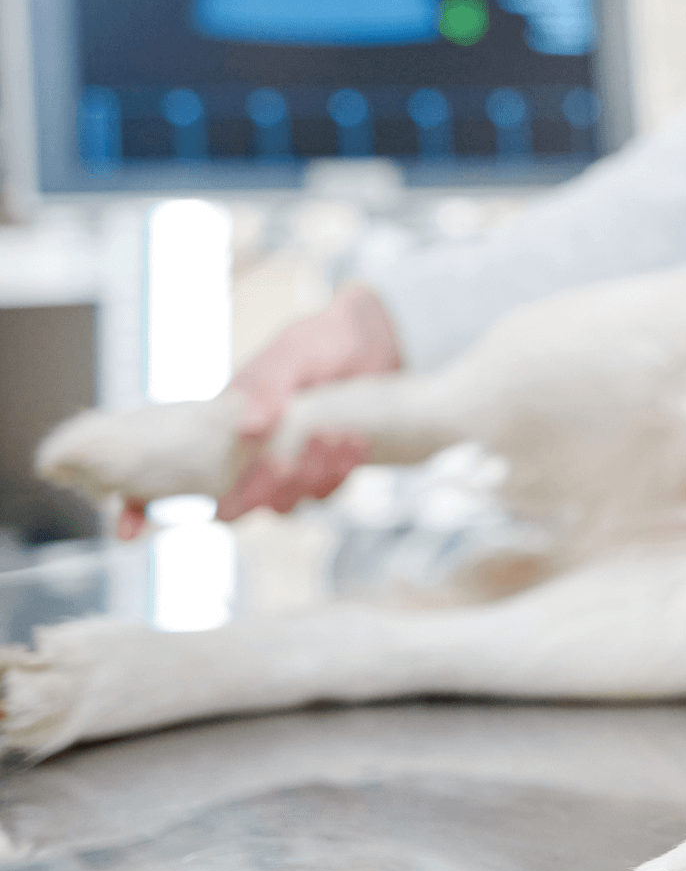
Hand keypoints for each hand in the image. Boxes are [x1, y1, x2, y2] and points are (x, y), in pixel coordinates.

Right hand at [116, 284, 401, 537]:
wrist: (375, 342)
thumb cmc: (320, 342)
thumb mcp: (292, 354)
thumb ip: (266, 386)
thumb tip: (249, 428)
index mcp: (224, 429)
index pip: (171, 477)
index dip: (139, 506)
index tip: (125, 529)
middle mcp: (251, 455)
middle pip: (238, 501)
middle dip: (260, 490)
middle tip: (284, 465)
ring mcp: (292, 466)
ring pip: (286, 501)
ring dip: (308, 478)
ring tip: (334, 441)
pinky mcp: (330, 469)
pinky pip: (328, 490)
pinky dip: (340, 472)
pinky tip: (355, 445)